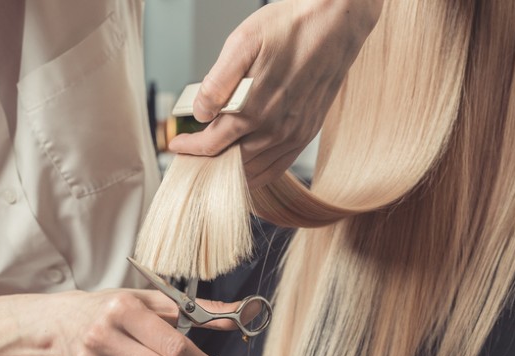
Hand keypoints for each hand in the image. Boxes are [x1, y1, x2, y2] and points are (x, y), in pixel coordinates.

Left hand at [169, 0, 382, 187]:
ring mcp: (295, 135)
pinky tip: (248, 166)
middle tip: (193, 157)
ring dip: (233, 171)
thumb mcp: (243, 42)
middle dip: (208, 162)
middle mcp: (276, 130)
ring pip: (256, 170)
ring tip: (216, 162)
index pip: (213, 144)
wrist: (337, 22)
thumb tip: (201, 112)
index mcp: (255, 110)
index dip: (191, 148)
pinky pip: (279, 167)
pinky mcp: (308, 133)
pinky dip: (259, 173)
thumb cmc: (291, 26)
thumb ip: (218, 82)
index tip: (177, 144)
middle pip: (232, 163)